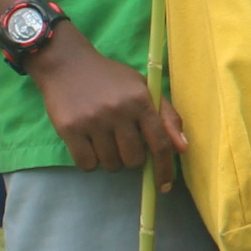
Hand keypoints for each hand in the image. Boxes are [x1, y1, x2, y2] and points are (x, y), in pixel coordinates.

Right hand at [31, 29, 182, 173]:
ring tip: (103, 138)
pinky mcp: (70, 129)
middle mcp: (118, 111)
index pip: (159, 143)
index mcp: (140, 100)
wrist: (67, 64)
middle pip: (133, 160)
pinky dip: (90, 161)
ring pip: (111, 164)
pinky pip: (87, 165)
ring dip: (109, 159)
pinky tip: (87, 143)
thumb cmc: (110, 79)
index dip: (164, 169)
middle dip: (130, 158)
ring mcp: (93, 121)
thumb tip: (183, 148)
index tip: (165, 186)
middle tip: (122, 142)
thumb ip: (166, 116)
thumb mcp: (142, 88)